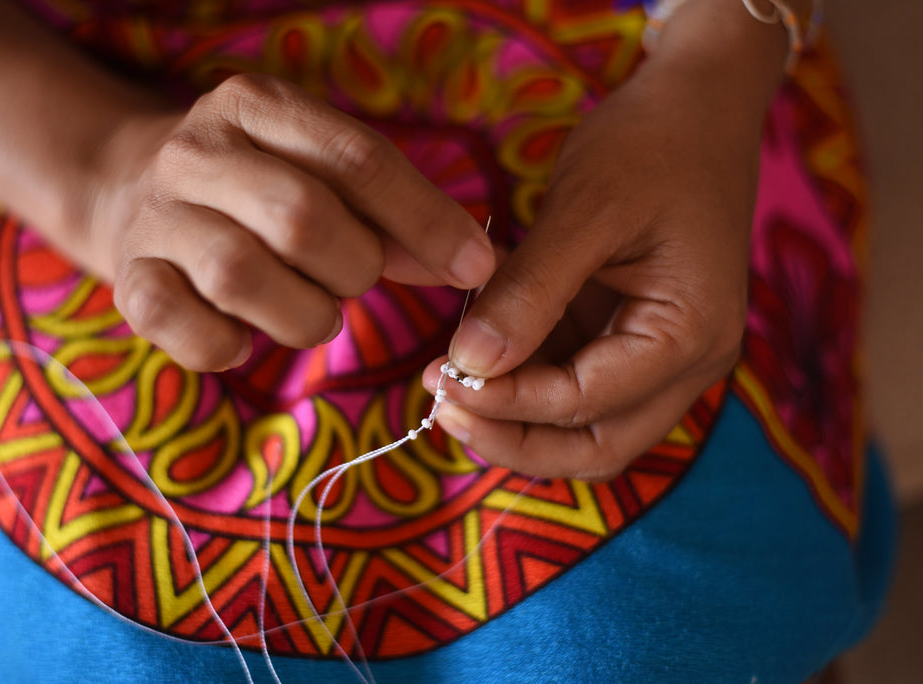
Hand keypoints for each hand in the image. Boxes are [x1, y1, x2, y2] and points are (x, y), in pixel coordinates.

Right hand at [88, 74, 494, 370]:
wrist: (131, 190)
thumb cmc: (258, 188)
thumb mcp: (322, 176)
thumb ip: (391, 214)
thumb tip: (474, 262)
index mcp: (256, 105)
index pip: (356, 158)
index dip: (424, 219)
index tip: (475, 267)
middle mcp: (195, 149)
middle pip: (300, 217)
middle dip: (354, 268)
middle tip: (356, 280)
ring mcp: (153, 215)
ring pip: (241, 274)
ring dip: (303, 314)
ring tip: (312, 312)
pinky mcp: (128, 279)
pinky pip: (189, 329)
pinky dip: (233, 347)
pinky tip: (247, 336)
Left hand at [424, 49, 770, 480]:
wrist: (696, 104)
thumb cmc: (652, 145)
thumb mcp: (586, 210)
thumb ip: (530, 292)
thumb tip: (470, 365)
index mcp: (689, 336)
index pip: (587, 404)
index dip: (508, 403)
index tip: (440, 378)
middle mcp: (686, 362)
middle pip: (596, 446)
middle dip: (515, 440)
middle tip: (443, 407)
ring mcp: (660, 355)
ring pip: (583, 425)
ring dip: (517, 416)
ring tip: (449, 383)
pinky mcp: (628, 335)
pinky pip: (574, 380)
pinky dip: (525, 376)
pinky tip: (478, 343)